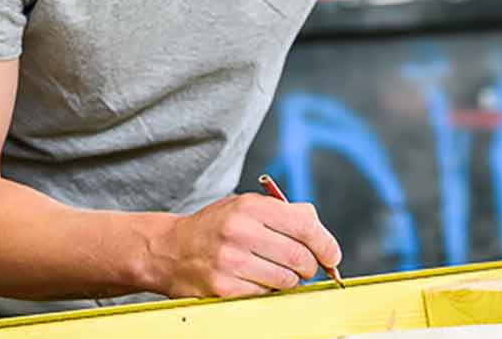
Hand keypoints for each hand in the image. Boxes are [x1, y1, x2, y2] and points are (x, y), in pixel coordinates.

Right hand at [146, 193, 342, 298]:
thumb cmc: (214, 227)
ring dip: (290, 281)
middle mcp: (240, 232)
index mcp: (250, 207)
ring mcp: (231, 262)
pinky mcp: (224, 288)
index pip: (305, 226)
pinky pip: (265, 295)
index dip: (326, 244)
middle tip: (306, 268)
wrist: (169, 250)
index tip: (332, 256)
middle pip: (299, 257)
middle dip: (310, 267)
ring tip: (277, 272)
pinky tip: (256, 280)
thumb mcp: (246, 207)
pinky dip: (268, 291)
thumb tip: (320, 230)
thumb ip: (284, 213)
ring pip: (285, 280)